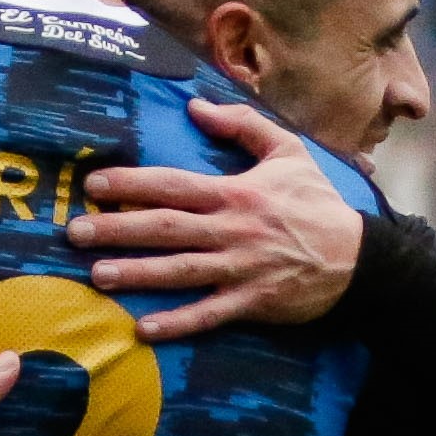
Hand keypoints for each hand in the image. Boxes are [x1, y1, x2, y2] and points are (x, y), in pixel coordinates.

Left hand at [72, 99, 364, 339]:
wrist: (360, 258)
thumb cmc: (317, 203)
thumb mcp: (288, 151)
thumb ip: (242, 125)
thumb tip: (195, 107)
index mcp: (235, 193)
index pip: (173, 186)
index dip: (131, 184)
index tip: (94, 184)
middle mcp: (231, 230)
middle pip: (165, 228)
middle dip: (117, 229)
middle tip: (75, 232)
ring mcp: (240, 268)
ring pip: (179, 271)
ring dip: (136, 274)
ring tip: (96, 276)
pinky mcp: (251, 302)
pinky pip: (208, 314)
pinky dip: (177, 323)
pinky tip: (143, 329)